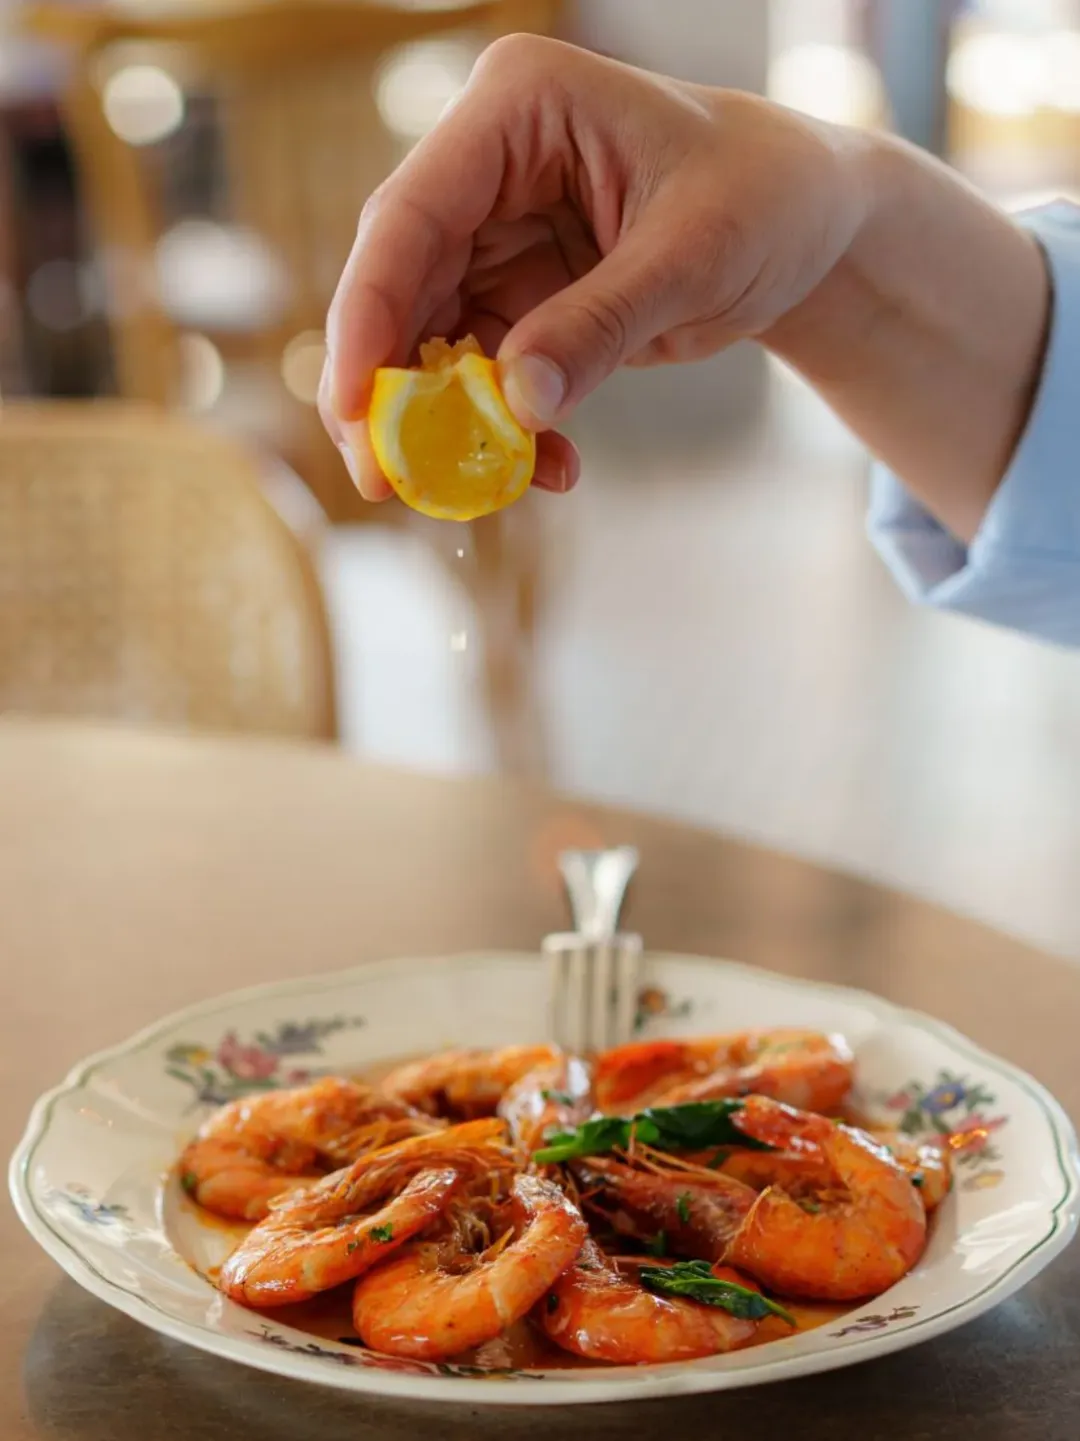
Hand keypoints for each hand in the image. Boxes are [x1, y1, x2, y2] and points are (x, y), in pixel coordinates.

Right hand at [320, 34, 868, 502]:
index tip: (354, 406)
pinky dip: (503, 427)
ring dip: (444, 421)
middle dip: (389, 388)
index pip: (411, 212)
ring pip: (430, 337)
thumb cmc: (765, 199)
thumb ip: (599, 326)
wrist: (809, 225)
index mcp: (517, 106)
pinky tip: (545, 469)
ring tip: (465, 494)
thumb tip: (513, 406)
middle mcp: (488, 164)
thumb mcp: (692, 259)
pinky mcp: (520, 291)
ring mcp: (498, 231)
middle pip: (400, 281)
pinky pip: (482, 371)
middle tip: (382, 479)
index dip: (369, 313)